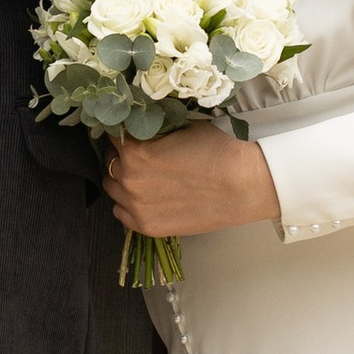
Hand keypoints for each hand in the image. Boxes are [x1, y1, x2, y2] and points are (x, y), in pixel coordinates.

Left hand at [105, 126, 279, 240]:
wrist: (244, 184)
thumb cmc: (219, 150)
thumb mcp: (180, 127)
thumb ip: (153, 131)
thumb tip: (141, 128)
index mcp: (134, 150)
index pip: (112, 136)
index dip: (123, 133)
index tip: (131, 134)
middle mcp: (129, 179)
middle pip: (109, 163)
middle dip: (122, 157)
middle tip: (142, 156)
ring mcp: (136, 206)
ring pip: (113, 188)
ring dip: (123, 180)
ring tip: (146, 177)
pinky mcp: (147, 226)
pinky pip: (121, 213)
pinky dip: (128, 204)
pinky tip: (146, 197)